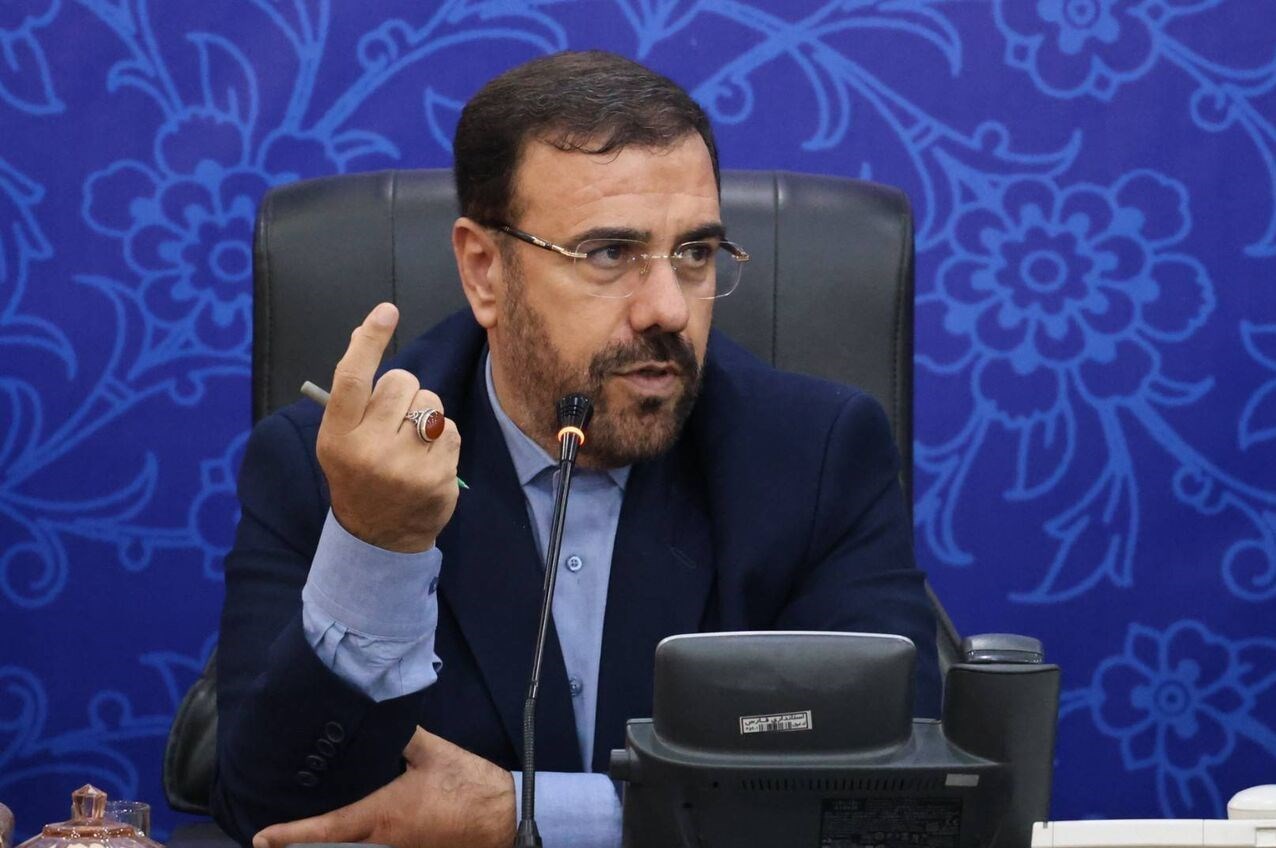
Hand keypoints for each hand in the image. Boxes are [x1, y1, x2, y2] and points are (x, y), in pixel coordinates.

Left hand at [252, 727, 515, 847]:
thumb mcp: (431, 752)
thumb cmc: (468, 785)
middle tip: (275, 841)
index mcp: (382, 816)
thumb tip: (378, 717)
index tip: (262, 838)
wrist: (505, 817)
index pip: (326, 831)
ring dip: (331, 847)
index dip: (290, 836)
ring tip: (304, 839)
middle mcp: (384, 843)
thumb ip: (400, 736)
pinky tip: (350, 839)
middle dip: (304, 846)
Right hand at [317, 302, 460, 551]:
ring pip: (431, 404)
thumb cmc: (361, 475)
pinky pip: (451, 429)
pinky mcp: (435, 476)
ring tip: (412, 445)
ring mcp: (403, 465)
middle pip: (402, 382)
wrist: (380, 537)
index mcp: (337, 436)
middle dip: (404, 394)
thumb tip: (364, 334)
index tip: (386, 312)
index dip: (369, 340)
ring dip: (426, 416)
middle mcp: (367, 449)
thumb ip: (353, 393)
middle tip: (394, 424)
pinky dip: (444, 440)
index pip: (352, 378)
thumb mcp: (342, 438)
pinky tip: (428, 461)